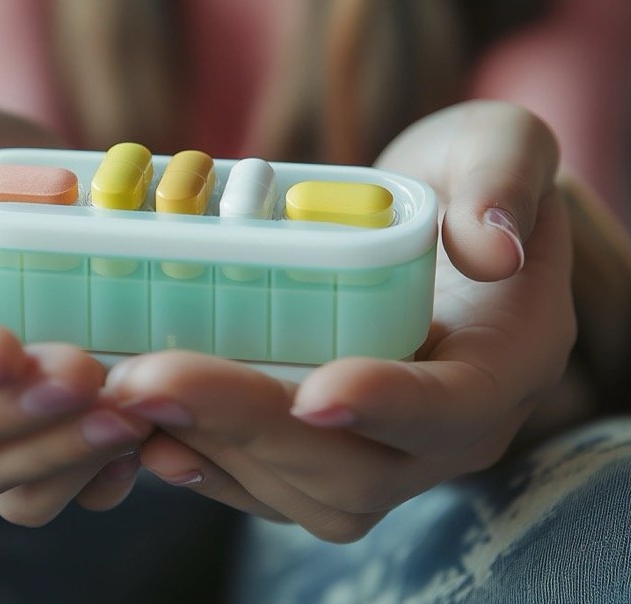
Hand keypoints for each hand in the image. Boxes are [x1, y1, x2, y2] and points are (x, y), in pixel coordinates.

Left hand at [102, 100, 574, 541]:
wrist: (434, 228)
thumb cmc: (471, 176)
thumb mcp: (502, 142)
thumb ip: (505, 174)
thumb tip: (493, 248)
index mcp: (507, 361)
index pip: (455, 408)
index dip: (387, 407)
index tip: (315, 390)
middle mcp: (451, 433)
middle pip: (356, 466)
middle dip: (247, 425)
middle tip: (147, 379)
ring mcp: (388, 456)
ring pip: (301, 488)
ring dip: (208, 445)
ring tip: (122, 394)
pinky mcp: (328, 458)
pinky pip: (267, 486)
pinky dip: (201, 461)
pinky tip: (140, 426)